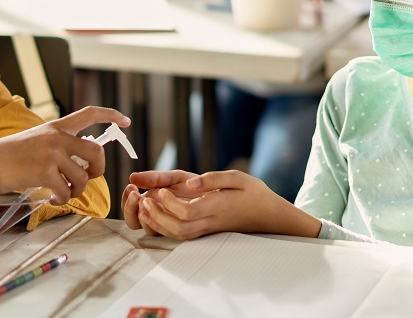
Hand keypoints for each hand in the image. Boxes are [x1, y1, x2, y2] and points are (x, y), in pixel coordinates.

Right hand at [0, 106, 129, 204]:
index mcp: (56, 127)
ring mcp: (52, 154)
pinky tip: (51, 200)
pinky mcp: (45, 172)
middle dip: (99, 169)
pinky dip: (61, 200)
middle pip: (97, 152)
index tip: (125, 121)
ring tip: (63, 194)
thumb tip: (77, 165)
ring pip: (83, 177)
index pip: (89, 113)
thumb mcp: (36, 139)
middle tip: (89, 178)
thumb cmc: (9, 155)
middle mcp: (57, 137)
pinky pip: (66, 192)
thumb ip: (57, 145)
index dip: (111, 115)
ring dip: (76, 191)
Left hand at [129, 170, 315, 240]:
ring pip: (177, 235)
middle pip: (178, 228)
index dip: (170, 204)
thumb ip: (214, 179)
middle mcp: (210, 221)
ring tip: (143, 207)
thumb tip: (192, 183)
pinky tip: (153, 215)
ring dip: (157, 224)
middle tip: (144, 200)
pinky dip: (164, 227)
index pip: (188, 212)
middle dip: (157, 217)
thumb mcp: (238, 178)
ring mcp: (207, 229)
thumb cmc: (254, 193)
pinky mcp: (204, 231)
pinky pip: (181, 234)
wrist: (269, 216)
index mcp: (218, 206)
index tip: (161, 190)